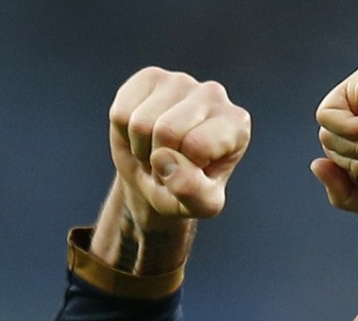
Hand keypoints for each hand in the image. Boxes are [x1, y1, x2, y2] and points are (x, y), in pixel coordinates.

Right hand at [110, 67, 250, 224]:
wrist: (158, 178)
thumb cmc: (186, 189)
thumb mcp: (200, 205)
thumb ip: (194, 193)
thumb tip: (165, 161)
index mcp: (237, 124)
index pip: (197, 147)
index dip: (183, 171)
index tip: (191, 174)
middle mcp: (214, 94)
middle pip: (166, 131)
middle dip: (159, 160)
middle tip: (169, 165)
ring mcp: (181, 81)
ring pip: (141, 123)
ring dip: (141, 150)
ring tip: (156, 153)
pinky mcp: (149, 77)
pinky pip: (121, 114)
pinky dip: (124, 135)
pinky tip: (142, 136)